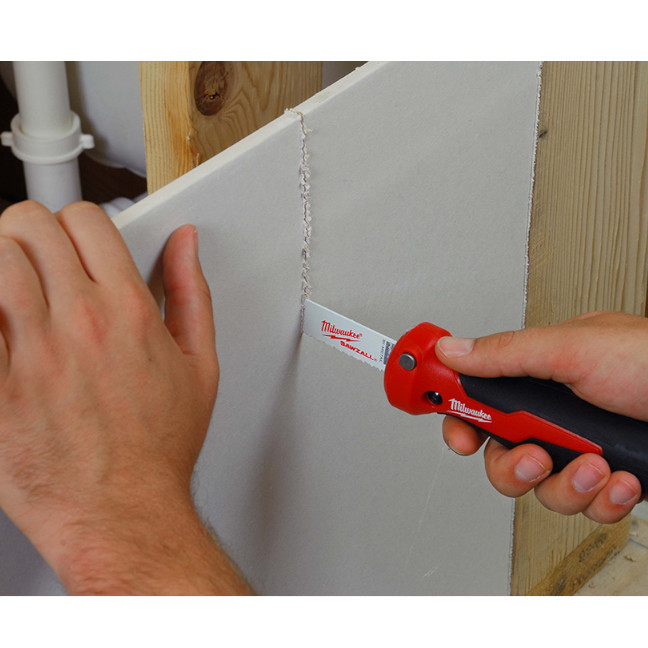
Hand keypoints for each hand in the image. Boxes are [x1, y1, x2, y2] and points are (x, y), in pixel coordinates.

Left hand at [0, 200, 250, 593]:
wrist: (123, 510)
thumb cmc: (158, 446)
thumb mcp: (200, 364)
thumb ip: (191, 293)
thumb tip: (185, 244)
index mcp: (128, 312)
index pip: (87, 220)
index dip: (78, 223)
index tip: (76, 243)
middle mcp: (79, 324)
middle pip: (30, 227)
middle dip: (31, 233)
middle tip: (37, 259)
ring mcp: (31, 354)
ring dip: (0, 264)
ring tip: (13, 291)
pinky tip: (4, 328)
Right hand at [436, 311, 646, 523]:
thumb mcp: (574, 349)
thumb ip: (506, 354)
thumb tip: (451, 352)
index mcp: (540, 375)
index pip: (480, 396)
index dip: (459, 416)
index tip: (453, 429)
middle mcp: (556, 414)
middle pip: (500, 454)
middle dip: (513, 466)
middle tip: (535, 455)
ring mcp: (581, 448)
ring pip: (541, 489)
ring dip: (568, 485)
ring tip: (597, 465)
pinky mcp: (608, 479)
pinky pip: (584, 506)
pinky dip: (604, 499)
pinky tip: (623, 478)